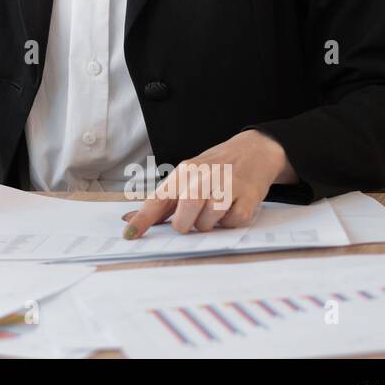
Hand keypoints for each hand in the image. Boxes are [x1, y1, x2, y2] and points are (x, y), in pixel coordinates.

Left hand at [121, 128, 296, 238]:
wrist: (254, 150)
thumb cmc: (216, 167)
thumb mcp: (188, 175)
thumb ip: (163, 200)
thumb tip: (130, 219)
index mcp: (184, 172)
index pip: (158, 199)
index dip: (143, 219)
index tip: (130, 234)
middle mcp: (204, 177)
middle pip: (184, 217)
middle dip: (185, 226)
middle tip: (191, 219)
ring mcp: (227, 186)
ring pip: (207, 223)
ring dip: (209, 224)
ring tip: (215, 208)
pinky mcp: (248, 197)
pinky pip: (231, 224)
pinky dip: (230, 223)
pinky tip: (232, 207)